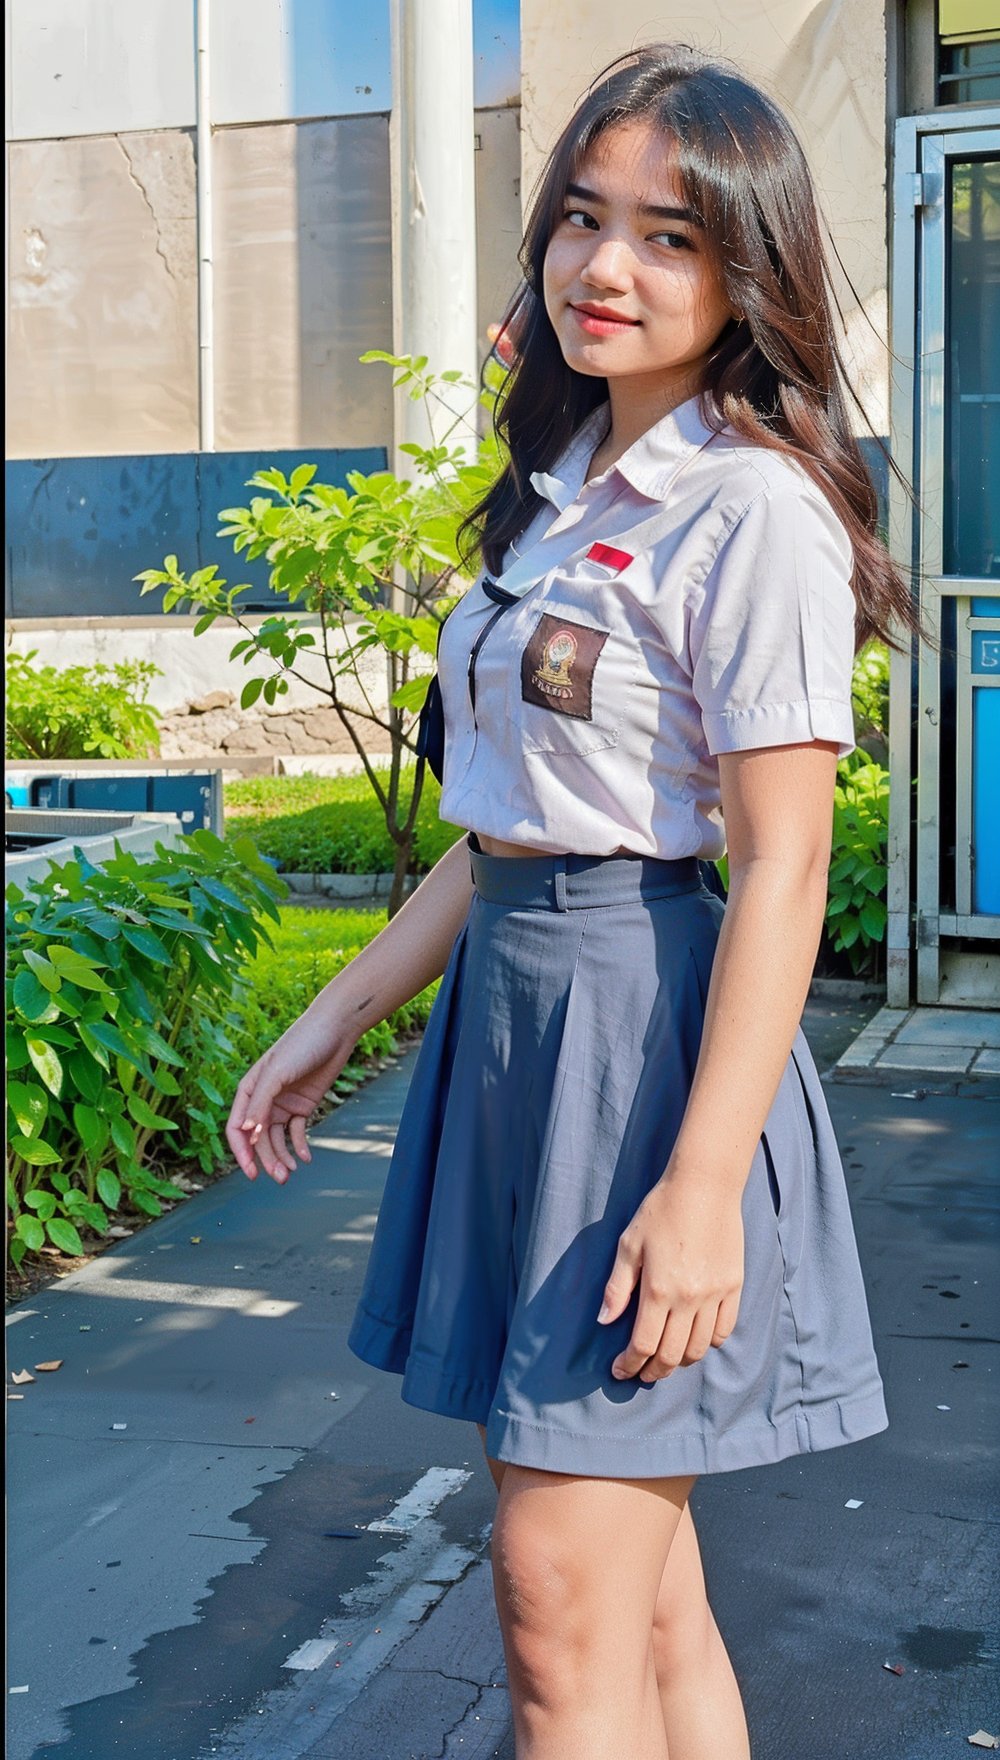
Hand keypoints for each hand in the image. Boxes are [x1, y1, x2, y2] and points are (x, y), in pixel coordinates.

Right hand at [225, 1006, 359, 1183]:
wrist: (336, 1030)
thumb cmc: (302, 1044)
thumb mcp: (277, 1073)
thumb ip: (260, 1103)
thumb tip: (247, 1133)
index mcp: (249, 1090)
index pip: (237, 1128)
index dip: (241, 1152)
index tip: (251, 1173)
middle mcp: (263, 1099)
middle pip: (259, 1138)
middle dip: (267, 1159)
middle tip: (281, 1178)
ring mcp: (283, 1103)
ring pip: (276, 1138)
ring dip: (282, 1157)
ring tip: (291, 1173)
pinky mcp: (303, 1105)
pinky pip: (296, 1131)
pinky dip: (299, 1146)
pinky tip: (306, 1157)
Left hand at [597, 1173, 743, 1381]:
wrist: (704, 1186)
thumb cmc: (661, 1211)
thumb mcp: (629, 1245)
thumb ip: (617, 1287)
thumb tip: (605, 1321)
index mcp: (658, 1290)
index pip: (643, 1345)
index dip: (629, 1364)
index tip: (620, 1370)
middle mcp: (689, 1299)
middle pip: (672, 1354)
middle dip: (653, 1371)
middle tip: (641, 1373)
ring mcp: (715, 1295)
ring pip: (700, 1348)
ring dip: (681, 1361)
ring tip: (667, 1360)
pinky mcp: (734, 1286)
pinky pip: (724, 1329)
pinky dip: (709, 1342)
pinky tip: (696, 1339)